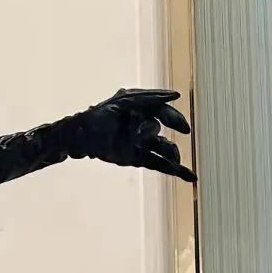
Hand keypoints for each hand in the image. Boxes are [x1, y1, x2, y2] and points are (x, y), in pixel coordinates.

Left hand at [63, 89, 194, 181]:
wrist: (81, 136)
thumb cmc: (100, 114)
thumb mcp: (126, 100)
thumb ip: (152, 97)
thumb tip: (176, 95)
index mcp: (140, 109)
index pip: (163, 112)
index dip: (174, 118)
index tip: (183, 128)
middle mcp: (142, 126)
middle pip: (162, 131)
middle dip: (165, 134)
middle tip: (172, 143)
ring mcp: (140, 144)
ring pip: (164, 149)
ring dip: (173, 155)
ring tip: (175, 159)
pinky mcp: (136, 158)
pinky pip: (158, 164)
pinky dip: (174, 170)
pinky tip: (190, 176)